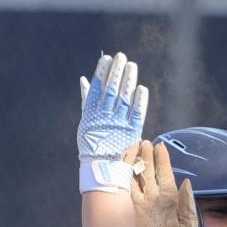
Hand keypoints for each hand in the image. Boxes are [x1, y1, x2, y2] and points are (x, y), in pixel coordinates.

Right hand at [77, 52, 147, 193]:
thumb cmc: (92, 143)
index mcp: (92, 114)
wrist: (101, 169)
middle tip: (121, 57)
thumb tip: (84, 79)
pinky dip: (139, 102)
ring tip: (131, 66)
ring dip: (128, 81)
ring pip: (124, 99)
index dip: (102, 73)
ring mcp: (118, 125)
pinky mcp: (132, 133)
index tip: (107, 59)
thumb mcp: (86, 120)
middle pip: (111, 91)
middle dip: (116, 73)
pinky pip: (136, 115)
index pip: (97, 89)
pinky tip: (141, 88)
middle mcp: (104, 117)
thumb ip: (87, 99)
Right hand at [128, 140, 197, 226]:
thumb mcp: (189, 225)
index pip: (164, 175)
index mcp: (169, 201)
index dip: (162, 161)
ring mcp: (141, 207)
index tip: (160, 146)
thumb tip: (186, 182)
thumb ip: (187, 203)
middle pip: (148, 174)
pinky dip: (124, 180)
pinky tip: (123, 168)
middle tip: (143, 142)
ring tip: (133, 148)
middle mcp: (154, 202)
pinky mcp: (131, 215)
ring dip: (134, 165)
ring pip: (135, 181)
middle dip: (146, 158)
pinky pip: (126, 194)